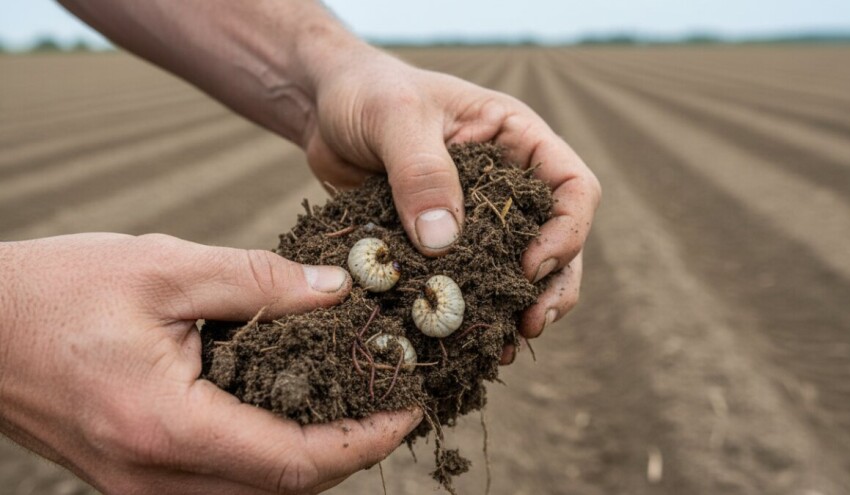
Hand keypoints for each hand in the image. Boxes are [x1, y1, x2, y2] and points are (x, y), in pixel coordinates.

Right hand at [0, 234, 421, 494]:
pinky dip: (269, 456)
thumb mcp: (165, 270)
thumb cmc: (57, 292)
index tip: (409, 409)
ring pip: (256, 494)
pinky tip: (290, 413)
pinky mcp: (135, 479)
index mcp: (166, 428)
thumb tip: (338, 292)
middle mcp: (155, 478)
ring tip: (356, 406)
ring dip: (313, 458)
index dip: (364, 439)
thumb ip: (260, 281)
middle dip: (350, 451)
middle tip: (393, 402)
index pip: (295, 461)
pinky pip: (223, 484)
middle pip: (284, 489)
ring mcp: (141, 489)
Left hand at [302, 53, 600, 356]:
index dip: (565, 232)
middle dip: (552, 286)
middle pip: (559, 241)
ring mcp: (478, 215)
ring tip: (505, 346)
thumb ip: (421, 172)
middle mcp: (508, 182)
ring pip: (519, 269)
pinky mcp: (443, 242)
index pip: (572, 187)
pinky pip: (470, 280)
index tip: (529, 266)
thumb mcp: (394, 118)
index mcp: (516, 139)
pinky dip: (472, 310)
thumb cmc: (367, 93)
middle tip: (529, 325)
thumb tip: (444, 242)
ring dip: (517, 307)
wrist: (325, 110)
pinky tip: (463, 340)